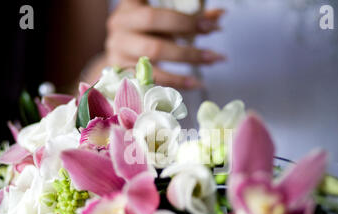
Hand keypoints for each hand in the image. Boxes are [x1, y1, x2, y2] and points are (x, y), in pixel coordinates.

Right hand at [85, 0, 224, 88]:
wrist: (119, 59)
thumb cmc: (146, 34)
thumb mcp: (164, 22)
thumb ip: (188, 17)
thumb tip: (219, 16)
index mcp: (130, 5)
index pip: (155, 4)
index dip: (181, 13)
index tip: (207, 22)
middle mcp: (120, 24)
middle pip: (152, 21)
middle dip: (185, 26)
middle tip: (212, 35)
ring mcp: (118, 49)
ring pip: (153, 53)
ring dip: (186, 56)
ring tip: (212, 59)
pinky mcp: (123, 73)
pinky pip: (152, 78)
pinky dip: (176, 81)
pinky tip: (195, 82)